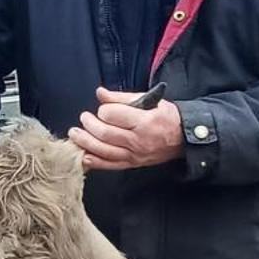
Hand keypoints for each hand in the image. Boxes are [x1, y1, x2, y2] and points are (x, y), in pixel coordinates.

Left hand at [68, 87, 184, 171]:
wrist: (183, 138)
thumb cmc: (166, 116)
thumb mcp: (149, 100)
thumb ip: (121, 97)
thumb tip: (99, 93)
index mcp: (143, 121)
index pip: (113, 116)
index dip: (103, 110)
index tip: (102, 108)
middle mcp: (138, 140)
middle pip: (104, 134)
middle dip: (89, 125)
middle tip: (83, 118)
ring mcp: (134, 155)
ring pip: (103, 151)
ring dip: (85, 143)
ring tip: (75, 134)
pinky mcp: (132, 164)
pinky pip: (109, 165)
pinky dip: (93, 162)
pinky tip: (83, 156)